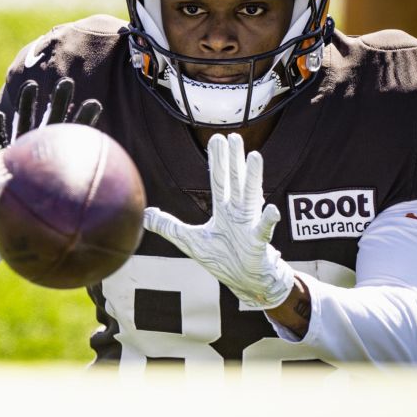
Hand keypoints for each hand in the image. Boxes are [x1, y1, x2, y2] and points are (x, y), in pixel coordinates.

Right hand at [0, 78, 101, 233]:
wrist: (8, 212)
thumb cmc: (38, 209)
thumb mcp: (60, 213)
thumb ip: (83, 212)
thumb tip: (120, 232)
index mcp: (55, 156)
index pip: (72, 134)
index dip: (84, 120)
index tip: (96, 104)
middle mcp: (39, 146)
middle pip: (50, 119)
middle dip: (59, 101)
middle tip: (67, 84)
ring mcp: (18, 147)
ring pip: (24, 121)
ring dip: (27, 103)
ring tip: (32, 86)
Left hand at [142, 133, 295, 309]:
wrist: (246, 280)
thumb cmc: (223, 258)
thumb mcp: (189, 241)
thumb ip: (168, 226)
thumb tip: (144, 214)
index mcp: (223, 210)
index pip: (219, 180)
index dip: (217, 160)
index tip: (217, 138)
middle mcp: (238, 212)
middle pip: (235, 181)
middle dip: (233, 159)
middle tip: (235, 136)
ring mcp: (249, 225)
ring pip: (251, 197)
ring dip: (252, 177)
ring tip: (254, 156)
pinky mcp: (257, 243)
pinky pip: (264, 230)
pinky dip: (268, 220)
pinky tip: (272, 209)